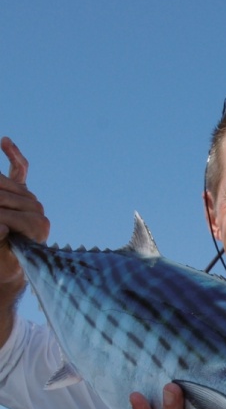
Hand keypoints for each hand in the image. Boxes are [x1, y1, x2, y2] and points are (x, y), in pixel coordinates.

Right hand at [0, 137, 48, 286]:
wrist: (12, 267)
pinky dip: (12, 154)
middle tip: (0, 224)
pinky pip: (19, 168)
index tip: (0, 229)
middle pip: (2, 196)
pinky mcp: (24, 192)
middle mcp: (38, 211)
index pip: (4, 215)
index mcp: (36, 227)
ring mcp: (32, 200)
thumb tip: (2, 228)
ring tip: (0, 187)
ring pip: (3, 184)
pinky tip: (5, 141)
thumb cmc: (4, 264)